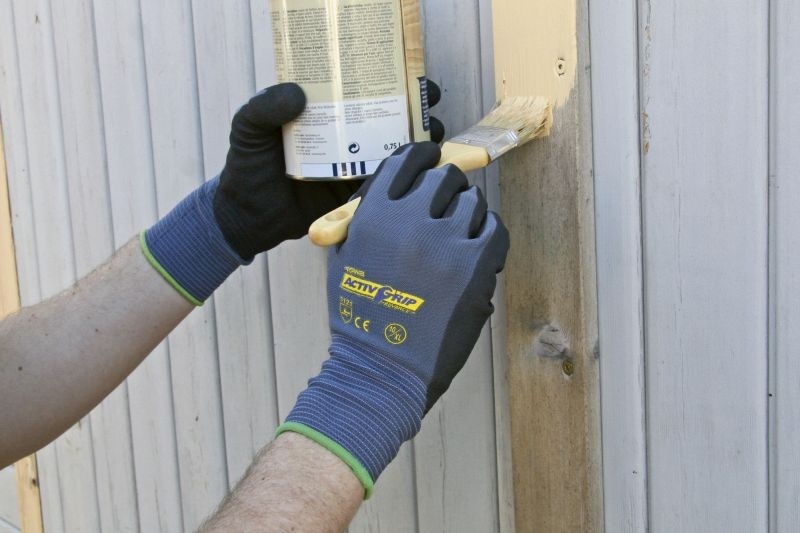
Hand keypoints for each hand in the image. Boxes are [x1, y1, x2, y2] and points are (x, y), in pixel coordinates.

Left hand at [213, 81, 444, 258]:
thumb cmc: (247, 169)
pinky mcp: (354, 196)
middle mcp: (346, 139)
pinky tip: (419, 178)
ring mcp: (353, 168)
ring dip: (418, 147)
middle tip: (431, 112)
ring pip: (395, 153)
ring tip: (432, 145)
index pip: (366, 92)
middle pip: (391, 120)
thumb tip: (298, 93)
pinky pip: (383, 186)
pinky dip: (402, 182)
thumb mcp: (248, 128)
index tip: (413, 79)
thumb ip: (265, 107)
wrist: (246, 217)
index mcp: (328, 116)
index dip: (394, 83)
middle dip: (418, 113)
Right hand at [278, 142, 509, 495]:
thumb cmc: (361, 317)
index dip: (424, 154)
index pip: (407, 160)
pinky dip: (488, 235)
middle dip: (445, 191)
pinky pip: (495, 228)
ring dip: (466, 216)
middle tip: (444, 210)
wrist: (384, 369)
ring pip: (472, 202)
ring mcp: (447, 241)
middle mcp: (411, 219)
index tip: (431, 156)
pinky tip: (476, 249)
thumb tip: (397, 191)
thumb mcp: (346, 258)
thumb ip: (367, 219)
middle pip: (444, 177)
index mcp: (374, 215)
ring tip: (457, 240)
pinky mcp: (476, 265)